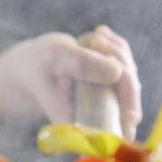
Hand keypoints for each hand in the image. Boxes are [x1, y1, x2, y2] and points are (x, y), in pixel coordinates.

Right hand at [0, 27, 141, 137]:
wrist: (31, 66)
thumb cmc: (40, 65)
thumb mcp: (57, 59)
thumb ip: (83, 65)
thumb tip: (117, 71)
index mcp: (85, 125)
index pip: (120, 125)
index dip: (129, 101)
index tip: (117, 70)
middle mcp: (100, 118)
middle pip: (130, 93)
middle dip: (118, 59)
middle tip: (96, 41)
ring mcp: (109, 101)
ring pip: (130, 73)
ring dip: (116, 49)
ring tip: (93, 38)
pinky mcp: (112, 85)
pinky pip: (126, 62)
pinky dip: (116, 46)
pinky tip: (98, 36)